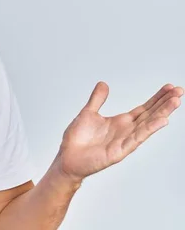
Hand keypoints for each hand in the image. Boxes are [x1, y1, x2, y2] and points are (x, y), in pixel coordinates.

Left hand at [56, 82, 182, 182]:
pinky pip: (137, 138)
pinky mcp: (120, 151)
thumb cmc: (77, 139)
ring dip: (162, 113)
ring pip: (148, 125)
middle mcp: (126, 131)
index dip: (157, 98)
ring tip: (176, 102)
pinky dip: (149, 129)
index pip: (144, 108)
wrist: (67, 157)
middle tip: (179, 91)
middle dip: (165, 103)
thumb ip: (97, 99)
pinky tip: (162, 120)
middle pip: (151, 114)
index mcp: (121, 122)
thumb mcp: (88, 112)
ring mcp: (125, 141)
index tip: (170, 88)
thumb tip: (103, 84)